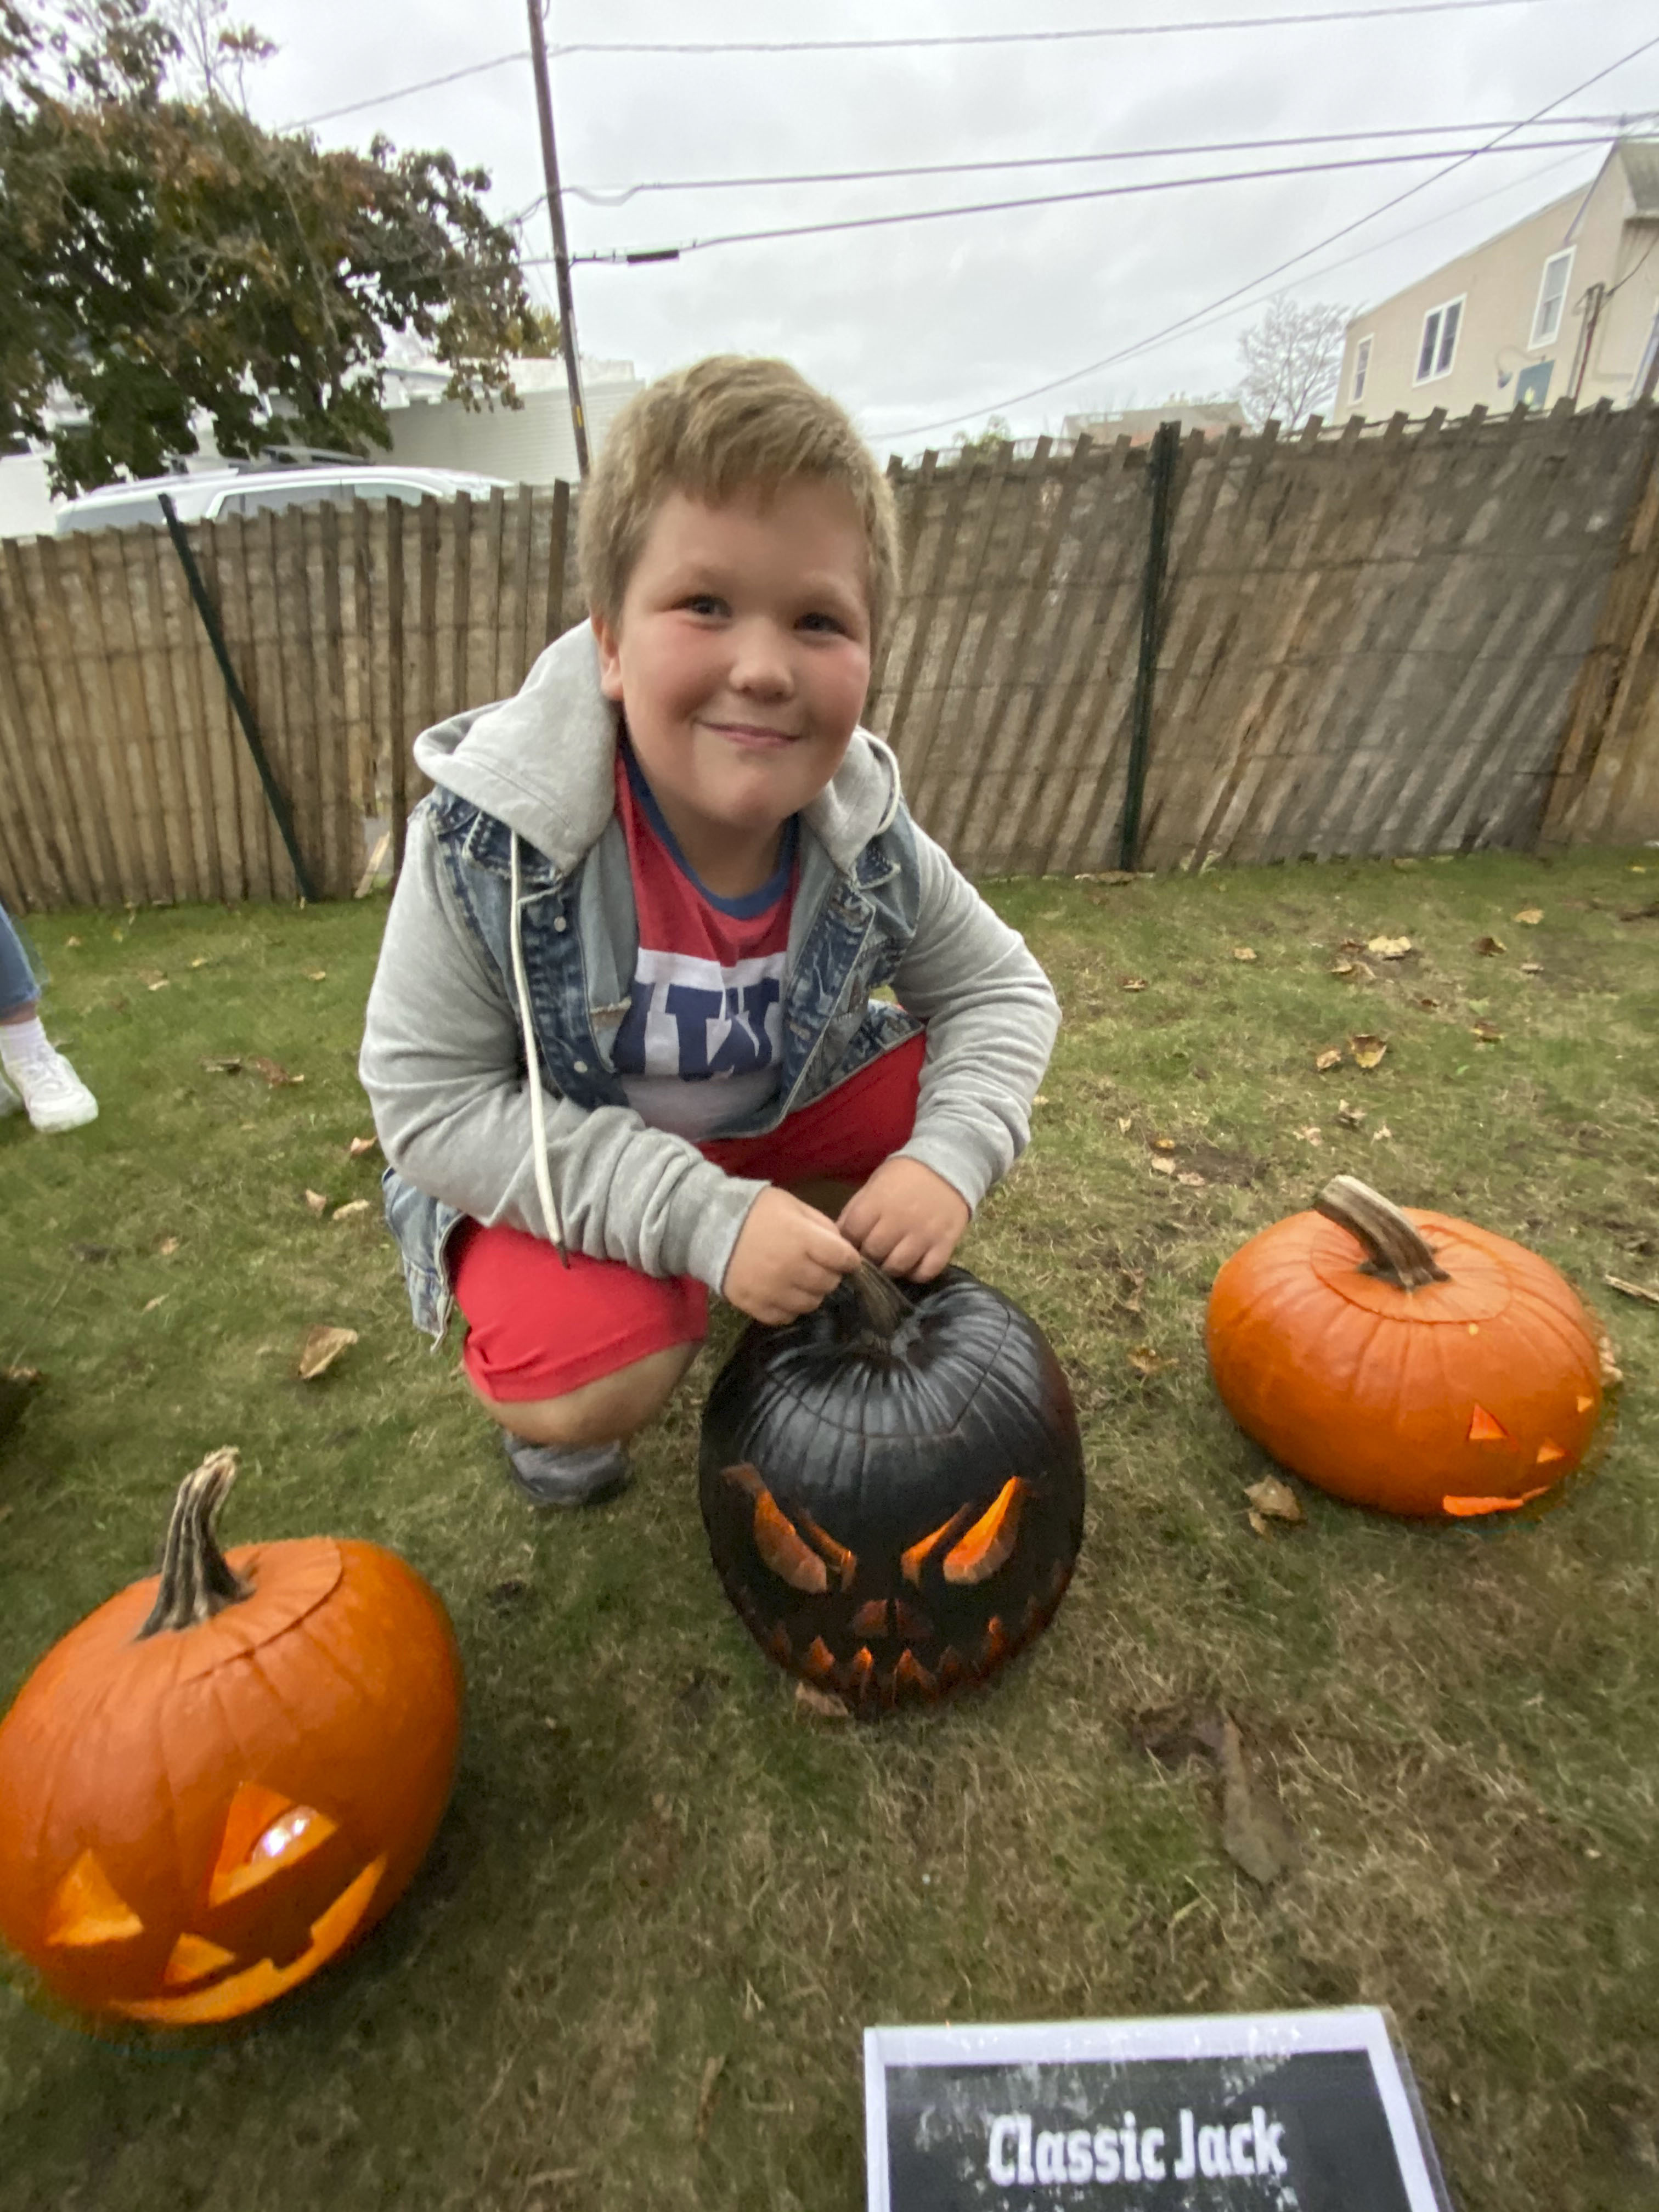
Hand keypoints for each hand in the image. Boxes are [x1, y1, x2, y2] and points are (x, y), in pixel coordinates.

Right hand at [723, 1186, 862, 1324]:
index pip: (844, 1259)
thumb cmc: (756, 1211)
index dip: (849, 1258)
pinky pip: (786, 1317)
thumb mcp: (793, 1205)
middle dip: (830, 1274)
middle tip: (819, 1266)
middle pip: (830, 1283)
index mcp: (803, 1240)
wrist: (708, 1226)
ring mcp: (772, 1291)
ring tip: (800, 1279)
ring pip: (811, 1304)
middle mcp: (791, 1269)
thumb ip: (822, 1226)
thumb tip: (843, 1248)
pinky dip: (789, 1307)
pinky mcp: (755, 1306)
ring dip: (811, 1292)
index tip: (844, 1258)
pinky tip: (783, 1292)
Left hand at [837, 1158, 969, 1282]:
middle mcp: (900, 1220)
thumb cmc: (904, 1176)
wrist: (948, 1163)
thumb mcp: (873, 1184)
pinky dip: (915, 1274)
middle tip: (872, 1253)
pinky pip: (925, 1272)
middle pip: (873, 1253)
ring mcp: (924, 1234)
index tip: (853, 1243)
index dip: (848, 1242)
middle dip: (868, 1256)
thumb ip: (855, 1210)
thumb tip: (838, 1237)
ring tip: (890, 1259)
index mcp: (878, 1202)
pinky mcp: (945, 1244)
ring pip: (897, 1267)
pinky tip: (912, 1265)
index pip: (852, 1234)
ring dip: (889, 1268)